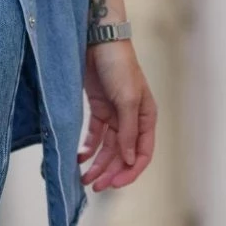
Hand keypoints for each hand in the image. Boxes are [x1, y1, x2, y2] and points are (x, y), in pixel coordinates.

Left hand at [81, 41, 155, 190]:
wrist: (98, 39)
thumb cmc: (118, 65)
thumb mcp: (127, 99)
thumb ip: (128, 131)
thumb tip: (128, 159)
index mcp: (147, 118)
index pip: (142, 153)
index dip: (129, 171)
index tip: (114, 184)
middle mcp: (133, 119)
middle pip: (122, 154)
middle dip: (109, 171)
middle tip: (94, 186)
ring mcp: (115, 115)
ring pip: (107, 148)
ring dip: (97, 164)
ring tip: (84, 178)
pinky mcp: (99, 109)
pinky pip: (95, 136)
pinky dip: (87, 148)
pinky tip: (79, 158)